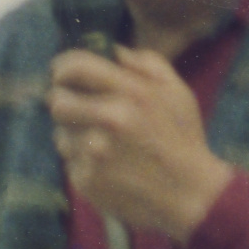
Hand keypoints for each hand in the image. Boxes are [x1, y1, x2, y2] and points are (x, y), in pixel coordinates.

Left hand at [45, 47, 234, 244]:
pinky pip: (69, 162)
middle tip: (78, 109)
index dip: (62, 67)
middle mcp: (109, 119)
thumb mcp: (178, 93)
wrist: (191, 196)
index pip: (74, 66)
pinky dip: (83, 162)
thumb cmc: (183, 141)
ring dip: (75, 135)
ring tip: (102, 143)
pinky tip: (107, 166)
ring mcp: (95, 152)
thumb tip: (115, 51)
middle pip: (57, 101)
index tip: (63, 75)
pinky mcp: (87, 180)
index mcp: (131, 92)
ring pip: (61, 133)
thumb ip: (149, 63)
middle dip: (65, 102)